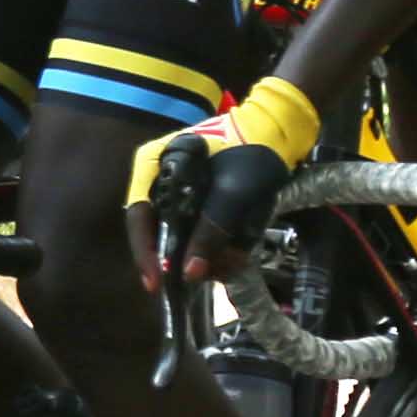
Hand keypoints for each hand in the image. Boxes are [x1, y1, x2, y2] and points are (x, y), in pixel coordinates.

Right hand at [137, 78, 320, 289]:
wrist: (278, 134)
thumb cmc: (252, 152)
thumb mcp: (233, 192)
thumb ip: (211, 231)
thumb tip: (190, 274)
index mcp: (154, 165)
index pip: (138, 214)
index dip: (144, 251)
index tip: (155, 282)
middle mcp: (158, 180)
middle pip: (157, 230)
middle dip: (181, 258)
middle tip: (204, 277)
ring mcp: (177, 193)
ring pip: (178, 236)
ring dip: (204, 256)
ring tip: (230, 263)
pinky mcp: (196, 204)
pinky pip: (196, 232)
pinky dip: (213, 247)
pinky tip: (234, 255)